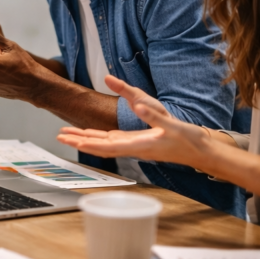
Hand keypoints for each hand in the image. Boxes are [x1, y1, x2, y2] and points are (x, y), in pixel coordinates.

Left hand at [56, 75, 209, 166]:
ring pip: (104, 143)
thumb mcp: (171, 125)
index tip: (71, 141)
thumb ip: (153, 116)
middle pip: (100, 146)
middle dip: (79, 141)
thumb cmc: (188, 140)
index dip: (87, 144)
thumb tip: (136, 106)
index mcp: (139, 145)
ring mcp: (135, 146)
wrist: (201, 152)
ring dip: (85, 139)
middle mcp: (133, 148)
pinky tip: (91, 135)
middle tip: (58, 136)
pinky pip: (113, 141)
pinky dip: (99, 138)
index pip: (107, 146)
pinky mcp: (139, 142)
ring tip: (68, 134)